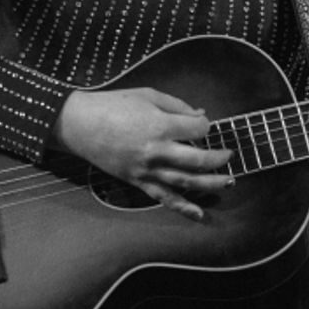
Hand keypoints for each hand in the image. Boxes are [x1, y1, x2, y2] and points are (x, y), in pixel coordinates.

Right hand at [50, 87, 233, 220]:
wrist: (79, 124)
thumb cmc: (112, 104)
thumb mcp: (148, 95)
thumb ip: (177, 106)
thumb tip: (200, 114)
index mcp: (160, 125)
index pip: (197, 130)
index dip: (205, 125)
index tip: (202, 123)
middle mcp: (157, 151)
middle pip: (198, 160)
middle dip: (218, 158)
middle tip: (230, 155)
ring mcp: (147, 170)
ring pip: (186, 182)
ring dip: (211, 184)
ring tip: (229, 182)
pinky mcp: (137, 181)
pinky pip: (163, 198)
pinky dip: (183, 207)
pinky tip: (199, 214)